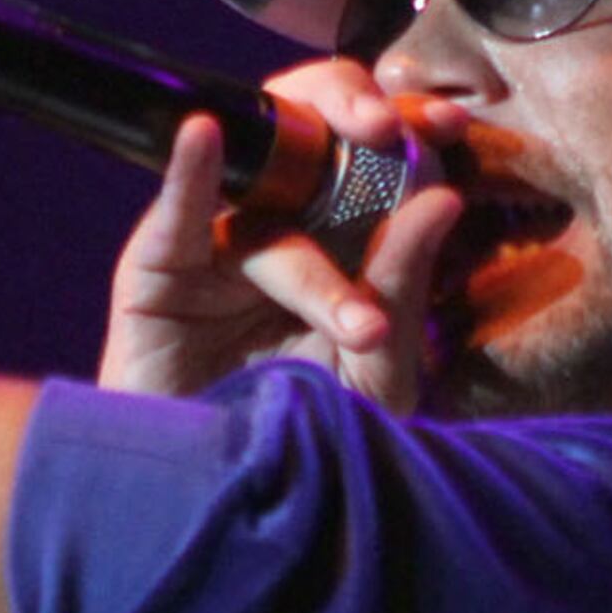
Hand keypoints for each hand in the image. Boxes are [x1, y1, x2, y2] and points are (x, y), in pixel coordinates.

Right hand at [96, 61, 465, 408]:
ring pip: (265, 210)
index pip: (376, 149)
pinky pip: (177, 211)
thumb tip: (442, 200)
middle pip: (312, 131)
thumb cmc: (303, 428)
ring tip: (358, 329)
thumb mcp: (375, 370)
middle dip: (356, 119)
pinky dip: (191, 171)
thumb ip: (403, 288)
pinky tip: (204, 135)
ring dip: (313, 269)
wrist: (221, 493)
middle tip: (395, 134)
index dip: (410, 122)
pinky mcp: (159, 265)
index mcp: (343, 230)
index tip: (453, 125)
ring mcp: (218, 238)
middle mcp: (280, 219)